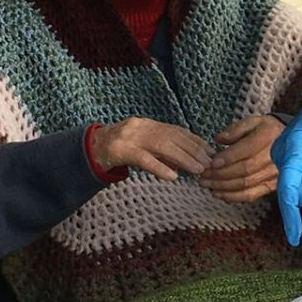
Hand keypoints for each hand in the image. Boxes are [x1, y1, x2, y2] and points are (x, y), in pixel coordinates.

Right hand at [92, 118, 212, 180]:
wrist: (90, 148)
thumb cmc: (120, 150)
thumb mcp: (142, 146)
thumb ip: (162, 151)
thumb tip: (186, 162)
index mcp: (148, 124)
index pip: (177, 131)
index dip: (196, 141)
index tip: (211, 151)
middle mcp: (141, 127)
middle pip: (173, 137)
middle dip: (194, 150)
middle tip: (209, 163)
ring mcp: (130, 137)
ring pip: (162, 146)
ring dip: (183, 159)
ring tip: (198, 170)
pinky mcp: (120, 151)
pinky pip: (143, 159)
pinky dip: (160, 167)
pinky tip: (173, 176)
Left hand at [200, 114, 284, 204]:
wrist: (292, 142)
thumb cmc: (267, 131)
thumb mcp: (252, 122)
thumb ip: (235, 130)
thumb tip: (218, 139)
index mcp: (268, 137)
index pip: (246, 151)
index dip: (227, 159)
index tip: (211, 163)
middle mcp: (274, 157)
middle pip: (244, 171)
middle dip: (220, 175)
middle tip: (203, 176)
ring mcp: (274, 174)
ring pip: (246, 185)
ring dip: (224, 187)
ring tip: (208, 185)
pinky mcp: (272, 186)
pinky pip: (252, 195)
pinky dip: (234, 197)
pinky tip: (220, 194)